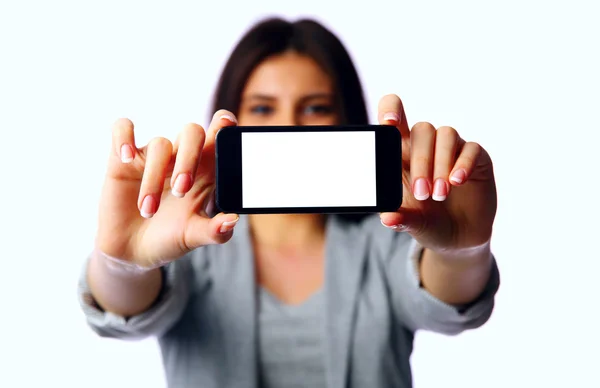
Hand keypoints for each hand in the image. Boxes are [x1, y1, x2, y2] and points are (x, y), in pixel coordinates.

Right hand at [95, 110, 239, 268]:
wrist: (132, 253)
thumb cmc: (169, 239)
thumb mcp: (192, 237)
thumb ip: (215, 231)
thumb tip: (233, 220)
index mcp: (205, 172)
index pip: (219, 138)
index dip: (225, 125)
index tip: (227, 124)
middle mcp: (181, 158)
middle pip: (192, 132)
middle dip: (189, 158)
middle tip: (181, 190)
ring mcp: (153, 157)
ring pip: (159, 143)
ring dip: (154, 177)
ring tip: (148, 210)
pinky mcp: (122, 158)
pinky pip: (123, 128)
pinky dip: (123, 137)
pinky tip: (126, 158)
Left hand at [377, 94, 496, 251]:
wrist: (458, 239)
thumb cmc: (427, 222)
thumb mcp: (411, 222)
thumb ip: (400, 218)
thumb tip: (387, 218)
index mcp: (402, 154)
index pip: (394, 117)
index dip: (391, 110)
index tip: (390, 122)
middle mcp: (427, 146)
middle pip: (422, 129)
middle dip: (421, 161)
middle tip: (421, 193)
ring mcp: (453, 149)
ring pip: (446, 134)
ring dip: (441, 163)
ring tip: (439, 193)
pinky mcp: (476, 158)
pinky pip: (471, 149)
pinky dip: (463, 164)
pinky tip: (457, 181)